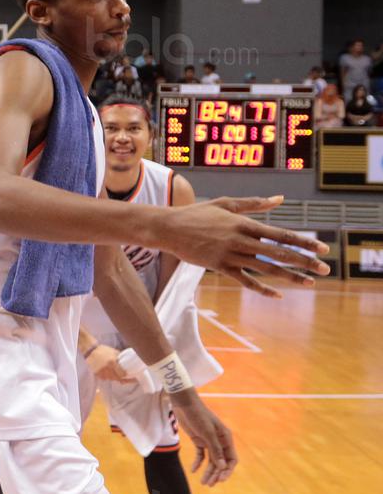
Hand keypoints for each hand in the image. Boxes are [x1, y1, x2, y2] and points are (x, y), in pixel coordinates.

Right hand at [86, 345, 131, 382]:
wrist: (90, 350)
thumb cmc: (103, 350)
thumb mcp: (114, 352)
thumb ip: (121, 358)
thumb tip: (128, 362)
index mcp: (112, 363)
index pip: (122, 374)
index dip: (126, 376)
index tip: (129, 376)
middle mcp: (107, 369)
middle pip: (117, 378)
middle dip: (121, 378)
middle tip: (124, 376)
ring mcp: (101, 372)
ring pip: (111, 379)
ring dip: (114, 377)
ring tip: (114, 373)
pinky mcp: (97, 374)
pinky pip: (104, 378)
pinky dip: (107, 377)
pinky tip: (107, 372)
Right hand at [160, 196, 330, 296]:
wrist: (168, 228)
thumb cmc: (196, 214)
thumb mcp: (226, 204)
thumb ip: (254, 203)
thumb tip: (279, 199)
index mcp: (244, 223)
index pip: (281, 234)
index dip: (303, 241)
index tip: (322, 248)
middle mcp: (240, 239)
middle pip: (279, 252)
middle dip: (305, 261)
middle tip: (326, 268)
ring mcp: (229, 254)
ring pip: (266, 268)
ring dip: (290, 276)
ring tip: (310, 283)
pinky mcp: (218, 266)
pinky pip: (245, 280)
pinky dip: (262, 289)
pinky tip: (277, 295)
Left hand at [170, 389, 236, 485]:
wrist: (184, 404)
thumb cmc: (198, 416)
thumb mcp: (207, 433)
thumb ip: (216, 450)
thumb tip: (223, 467)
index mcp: (226, 439)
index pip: (231, 459)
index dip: (227, 471)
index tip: (220, 480)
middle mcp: (219, 441)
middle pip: (221, 462)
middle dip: (216, 474)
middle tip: (209, 484)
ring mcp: (209, 441)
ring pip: (211, 460)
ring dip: (208, 471)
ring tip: (203, 482)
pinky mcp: (199, 440)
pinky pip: (201, 455)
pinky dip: (198, 463)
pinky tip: (193, 470)